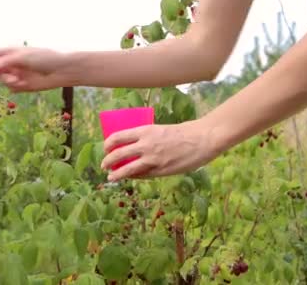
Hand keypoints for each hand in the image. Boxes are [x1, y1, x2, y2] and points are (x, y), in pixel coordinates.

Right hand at [0, 46, 71, 91]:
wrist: (62, 70)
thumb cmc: (45, 58)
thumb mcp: (23, 57)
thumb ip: (5, 61)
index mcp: (12, 52)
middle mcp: (13, 63)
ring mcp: (17, 74)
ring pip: (2, 79)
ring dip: (5, 80)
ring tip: (16, 80)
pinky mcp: (22, 85)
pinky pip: (11, 88)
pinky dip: (14, 86)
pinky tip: (24, 83)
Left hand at [100, 119, 221, 181]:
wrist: (202, 139)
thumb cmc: (182, 132)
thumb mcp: (159, 129)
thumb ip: (145, 138)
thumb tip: (131, 146)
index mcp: (145, 131)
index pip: (118, 137)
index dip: (108, 144)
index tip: (105, 148)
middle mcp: (146, 145)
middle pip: (118, 154)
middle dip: (108, 161)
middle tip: (104, 165)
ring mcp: (153, 159)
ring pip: (128, 169)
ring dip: (116, 174)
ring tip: (110, 177)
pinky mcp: (161, 170)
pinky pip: (143, 175)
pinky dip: (134, 176)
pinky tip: (131, 177)